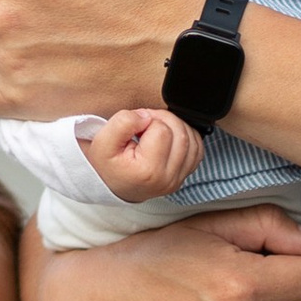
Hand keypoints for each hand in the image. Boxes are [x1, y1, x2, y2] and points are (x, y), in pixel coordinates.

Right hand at [79, 107, 205, 201]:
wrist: (113, 185)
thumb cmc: (109, 164)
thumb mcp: (103, 142)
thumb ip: (122, 123)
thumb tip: (146, 116)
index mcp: (148, 171)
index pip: (162, 130)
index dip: (148, 119)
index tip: (135, 127)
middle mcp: (168, 178)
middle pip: (181, 133)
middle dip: (164, 119)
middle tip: (146, 124)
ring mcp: (179, 179)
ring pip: (192, 139)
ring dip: (176, 126)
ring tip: (156, 130)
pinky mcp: (184, 176)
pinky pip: (197, 149)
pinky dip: (187, 137)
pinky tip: (169, 137)